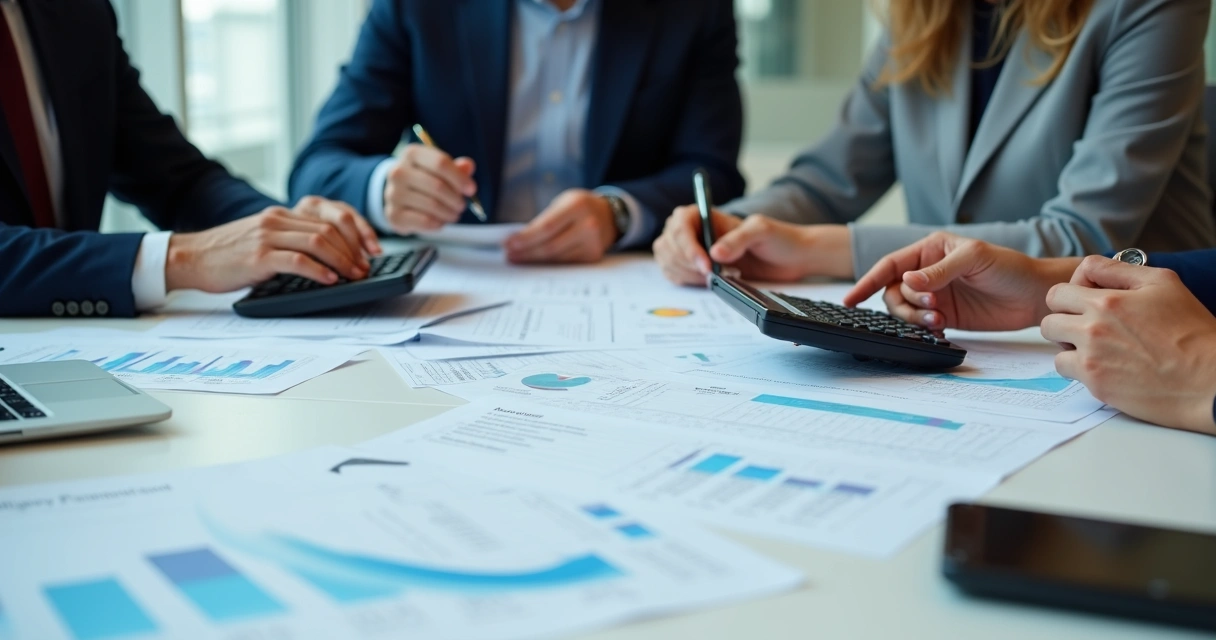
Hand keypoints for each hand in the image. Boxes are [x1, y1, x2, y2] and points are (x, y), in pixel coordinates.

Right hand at [165, 197, 381, 292]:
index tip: (371, 251)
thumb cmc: (229, 254)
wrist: (191, 257)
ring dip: (342, 261)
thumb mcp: (264, 240)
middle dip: (354, 250)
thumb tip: (331, 259)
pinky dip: (318, 270)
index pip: (331, 216)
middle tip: (366, 269)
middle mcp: (277, 220)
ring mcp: (267, 236)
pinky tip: (330, 280)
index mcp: (282, 214)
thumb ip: (292, 240)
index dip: (357, 233)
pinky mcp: (258, 256)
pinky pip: (297, 260)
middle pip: (329, 228)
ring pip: (318, 242)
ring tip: (354, 276)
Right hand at [383, 144, 476, 233]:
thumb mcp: (439, 169)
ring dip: (449, 213)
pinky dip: (439, 223)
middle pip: (437, 186)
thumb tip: (468, 166)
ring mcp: (393, 194)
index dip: (460, 178)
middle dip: (456, 198)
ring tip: (454, 214)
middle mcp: (398, 172)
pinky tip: (441, 221)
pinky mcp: (394, 215)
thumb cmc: (425, 180)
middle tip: (462, 205)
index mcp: (412, 154)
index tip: (471, 190)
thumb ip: (456, 168)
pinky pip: (425, 221)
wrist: (398, 197)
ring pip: (432, 205)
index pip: (440, 163)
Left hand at [504, 189, 616, 262]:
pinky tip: (536, 261)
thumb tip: (519, 239)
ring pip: (556, 257)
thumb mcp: (563, 203)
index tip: (508, 243)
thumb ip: (545, 219)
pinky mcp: (593, 256)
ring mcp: (592, 243)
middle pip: (550, 246)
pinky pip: (565, 262)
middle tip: (509, 255)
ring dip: (534, 259)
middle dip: (526, 252)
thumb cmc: (580, 207)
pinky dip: (548, 263)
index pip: (546, 227)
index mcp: (577, 206)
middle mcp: (588, 225)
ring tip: (517, 258)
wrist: (610, 215)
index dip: (525, 238)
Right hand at [653, 204, 850, 285]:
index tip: (705, 264)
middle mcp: (694, 230)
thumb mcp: (762, 231)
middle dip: (686, 262)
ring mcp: (692, 248)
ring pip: (668, 260)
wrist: (790, 258)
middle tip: (711, 274)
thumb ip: (738, 239)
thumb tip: (715, 253)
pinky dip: (684, 280)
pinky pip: (674, 273)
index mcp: (706, 215)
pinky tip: (705, 281)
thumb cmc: (778, 237)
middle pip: (669, 244)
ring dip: (686, 273)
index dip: (687, 246)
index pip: (680, 225)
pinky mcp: (695, 266)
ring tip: (713, 277)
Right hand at [844, 232, 1079, 330]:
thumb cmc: (1009, 267)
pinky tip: (940, 330)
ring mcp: (935, 296)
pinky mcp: (945, 316)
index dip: (867, 281)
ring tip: (939, 321)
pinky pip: (921, 326)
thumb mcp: (974, 259)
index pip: (890, 265)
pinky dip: (923, 330)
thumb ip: (939, 271)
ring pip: (905, 311)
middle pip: (893, 292)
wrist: (1035, 295)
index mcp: (930, 251)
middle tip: (931, 308)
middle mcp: (927, 273)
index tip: (850, 299)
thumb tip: (907, 281)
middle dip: (906, 304)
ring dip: (915, 318)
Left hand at [1042, 256, 1215, 433]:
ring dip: (1070, 345)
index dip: (1070, 296)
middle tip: (1088, 327)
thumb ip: (1120, 271)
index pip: (1059, 290)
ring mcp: (1092, 357)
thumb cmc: (1191, 331)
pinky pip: (1065, 369)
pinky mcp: (1095, 383)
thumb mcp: (1163, 284)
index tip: (1085, 303)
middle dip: (1065, 321)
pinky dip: (1078, 367)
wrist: (1206, 379)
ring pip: (1055, 345)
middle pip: (1049, 319)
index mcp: (1108, 301)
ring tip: (1096, 347)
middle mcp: (1094, 328)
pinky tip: (1103, 365)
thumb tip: (1090, 268)